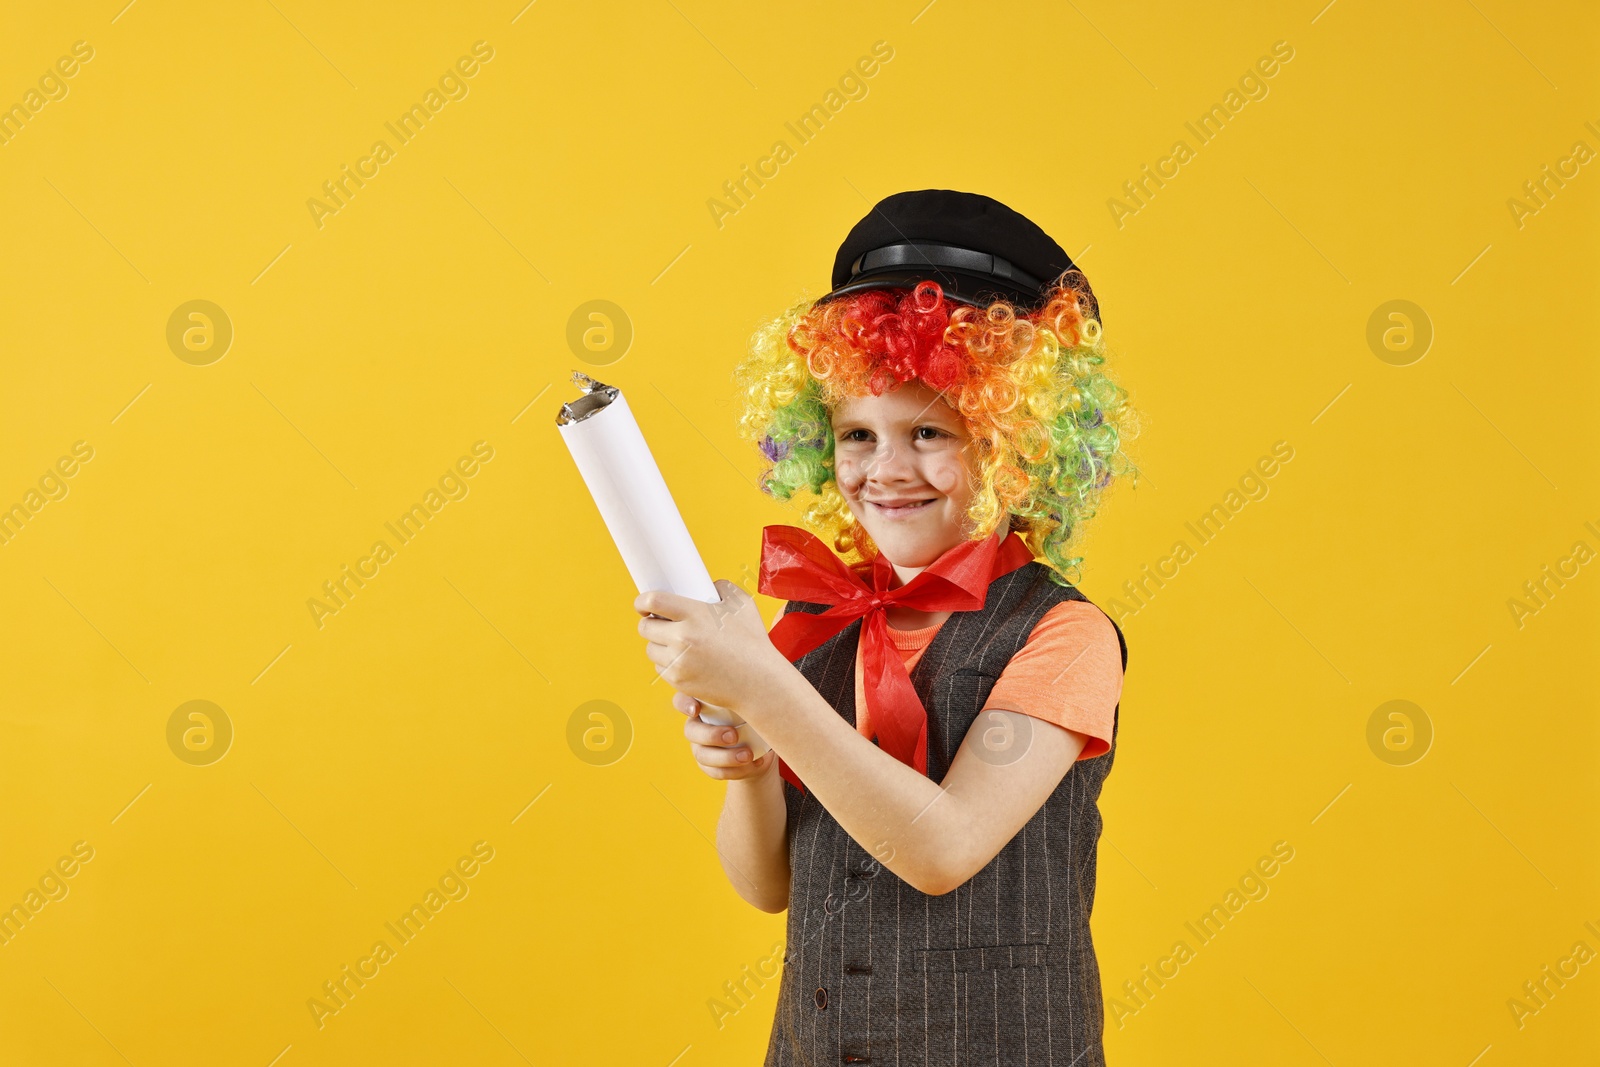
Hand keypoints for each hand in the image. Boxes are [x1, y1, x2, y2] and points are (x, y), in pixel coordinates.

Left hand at [635, 579, 788, 712]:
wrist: (759, 682)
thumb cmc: (752, 642)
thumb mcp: (742, 604)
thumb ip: (721, 587)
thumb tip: (706, 586)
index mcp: (695, 614)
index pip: (653, 601)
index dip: (642, 601)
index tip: (643, 604)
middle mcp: (683, 637)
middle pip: (645, 627)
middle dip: (649, 623)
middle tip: (660, 623)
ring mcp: (679, 661)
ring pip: (651, 649)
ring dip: (658, 644)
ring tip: (674, 642)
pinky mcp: (678, 681)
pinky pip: (660, 668)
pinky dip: (668, 663)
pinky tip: (684, 660)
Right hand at [673, 691, 776, 780]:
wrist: (761, 746)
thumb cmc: (755, 715)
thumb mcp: (753, 702)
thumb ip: (749, 694)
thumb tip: (762, 687)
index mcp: (702, 704)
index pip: (681, 700)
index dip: (684, 704)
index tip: (697, 709)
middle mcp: (696, 725)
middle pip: (691, 731)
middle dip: (711, 735)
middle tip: (734, 736)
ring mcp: (700, 747)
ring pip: (703, 755)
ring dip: (726, 757)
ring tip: (748, 755)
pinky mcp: (708, 766)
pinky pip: (716, 772)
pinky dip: (735, 771)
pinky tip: (753, 765)